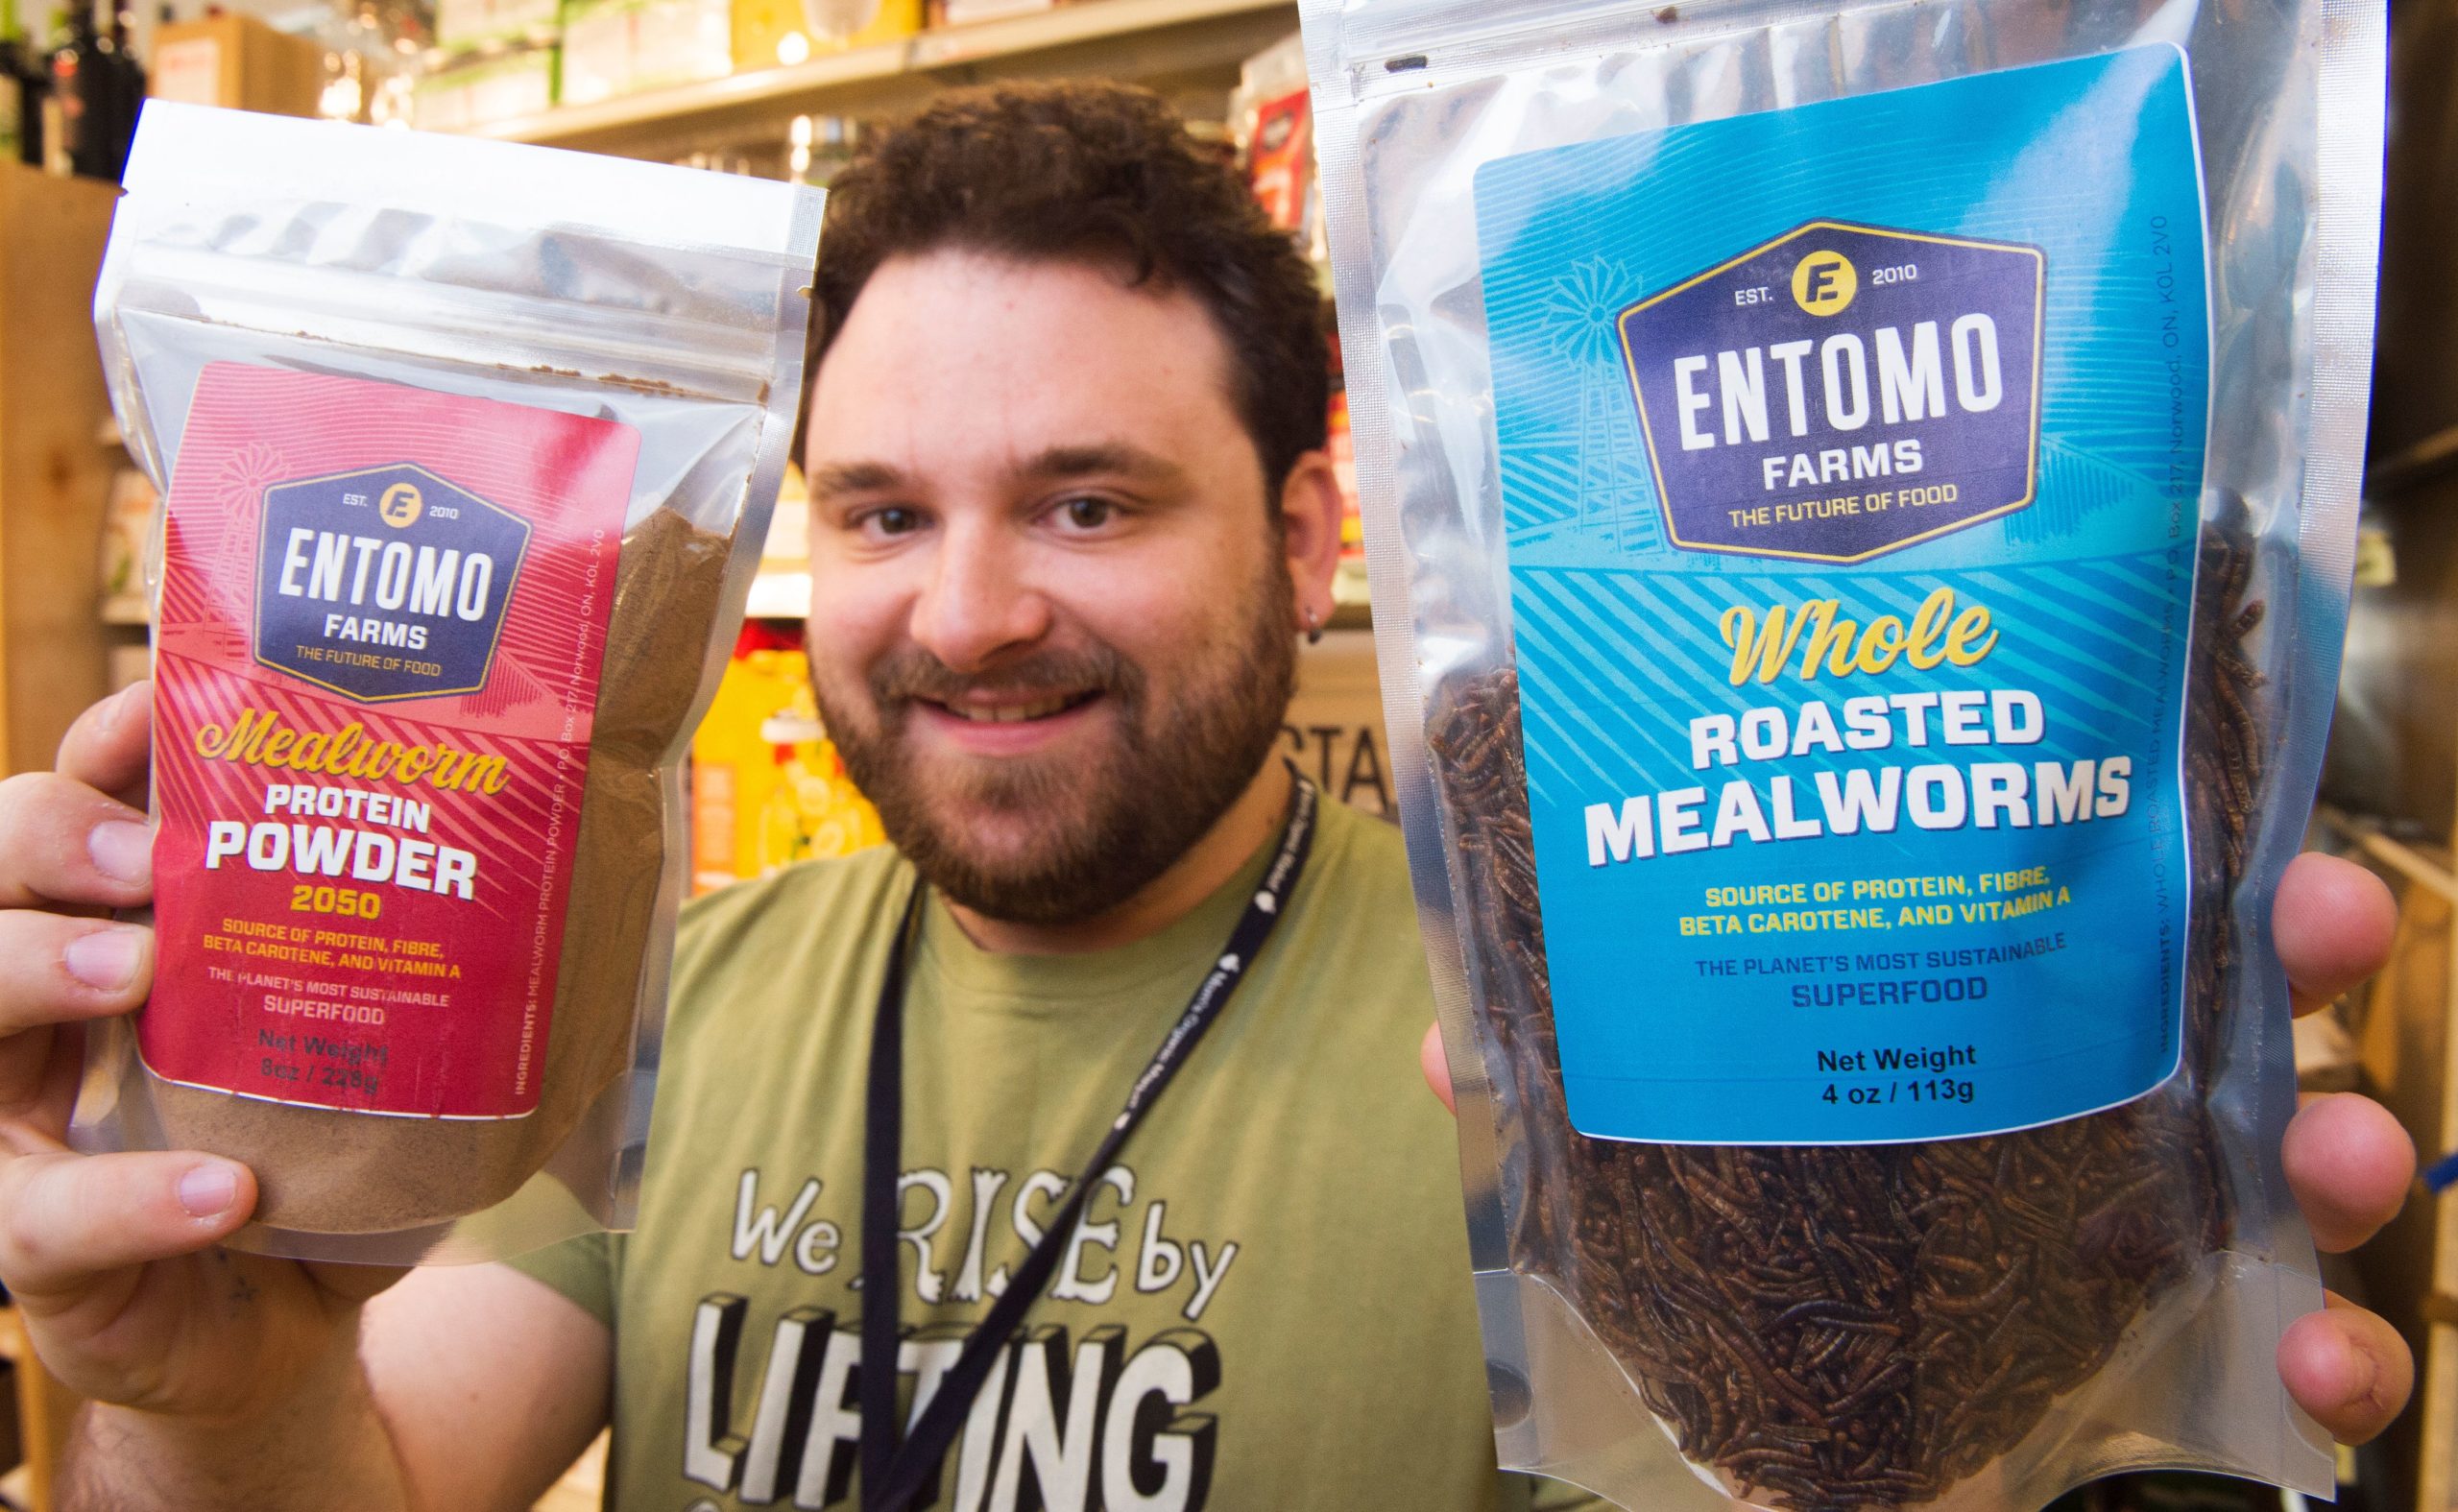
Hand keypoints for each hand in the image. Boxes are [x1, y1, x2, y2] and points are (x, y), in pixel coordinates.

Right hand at [0, 683, 401, 1421]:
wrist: (283, 1322)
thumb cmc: (320, 1149)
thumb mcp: (369, 1035)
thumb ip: (428, 950)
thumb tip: (581, 847)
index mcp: (124, 925)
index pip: (83, 799)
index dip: (109, 746)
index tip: (161, 708)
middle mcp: (45, 1003)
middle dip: (55, 835)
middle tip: (154, 857)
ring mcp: (17, 1122)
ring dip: (40, 969)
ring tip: (142, 971)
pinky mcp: (33, 1247)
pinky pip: (45, 1219)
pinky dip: (133, 1199)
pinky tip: (223, 1191)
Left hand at [1418, 850, 2415, 1444]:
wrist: (1777, 1450)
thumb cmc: (1716, 1248)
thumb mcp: (1631, 1146)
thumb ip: (1557, 1091)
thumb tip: (1452, 1049)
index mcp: (1958, 993)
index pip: (2075, 876)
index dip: (2154, 819)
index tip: (2213, 768)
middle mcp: (2070, 1087)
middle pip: (2212, 987)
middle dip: (2285, 941)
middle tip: (2317, 913)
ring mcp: (2139, 1221)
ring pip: (2287, 1156)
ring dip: (2341, 1143)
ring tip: (2350, 1145)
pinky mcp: (2165, 1354)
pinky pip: (2280, 1354)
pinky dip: (2330, 1352)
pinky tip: (2322, 1353)